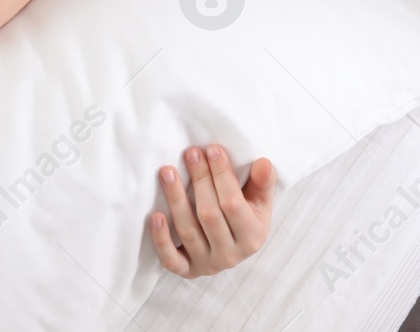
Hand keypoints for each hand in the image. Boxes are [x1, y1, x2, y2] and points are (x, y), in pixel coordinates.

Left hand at [151, 145, 274, 277]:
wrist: (234, 247)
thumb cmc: (247, 216)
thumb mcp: (260, 201)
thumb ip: (262, 182)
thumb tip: (264, 163)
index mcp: (252, 237)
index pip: (233, 204)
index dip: (222, 176)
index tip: (212, 150)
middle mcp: (230, 255)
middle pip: (209, 215)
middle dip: (199, 181)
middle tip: (191, 154)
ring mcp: (207, 264)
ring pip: (188, 231)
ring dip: (176, 199)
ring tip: (167, 172)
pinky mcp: (186, 270)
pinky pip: (170, 259)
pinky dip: (161, 239)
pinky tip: (155, 216)